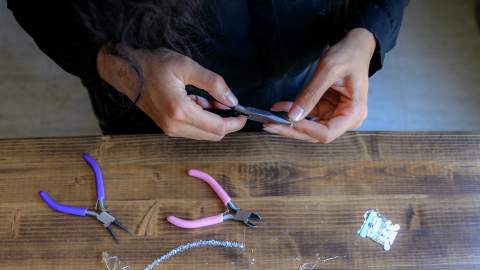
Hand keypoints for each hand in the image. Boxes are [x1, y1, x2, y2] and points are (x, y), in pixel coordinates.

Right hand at [97, 48, 245, 140]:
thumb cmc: (153, 65)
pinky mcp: (167, 128)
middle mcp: (174, 126)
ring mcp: (169, 129)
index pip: (217, 127)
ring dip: (213, 120)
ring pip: (203, 134)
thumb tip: (232, 100)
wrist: (125, 71)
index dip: (235, 123)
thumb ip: (213, 83)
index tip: (245, 114)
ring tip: (208, 99)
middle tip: (227, 102)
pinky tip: (198, 102)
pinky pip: (192, 130)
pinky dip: (202, 120)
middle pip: (212, 135)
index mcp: (180, 111)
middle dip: (226, 122)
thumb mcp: (186, 66)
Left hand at [264, 28, 375, 142]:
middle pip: (316, 134)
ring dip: (289, 123)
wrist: (355, 46)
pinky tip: (279, 107)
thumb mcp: (328, 71)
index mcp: (354, 113)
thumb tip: (293, 116)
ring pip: (309, 128)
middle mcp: (347, 119)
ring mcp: (336, 115)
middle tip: (269, 125)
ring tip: (269, 118)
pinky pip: (308, 116)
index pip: (327, 133)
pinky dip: (293, 112)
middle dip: (292, 130)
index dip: (305, 130)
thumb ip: (311, 94)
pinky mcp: (327, 109)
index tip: (287, 121)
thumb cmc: (348, 55)